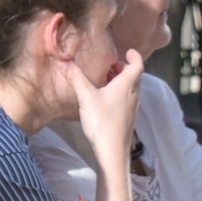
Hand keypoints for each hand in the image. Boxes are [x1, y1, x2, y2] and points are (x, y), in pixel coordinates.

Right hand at [71, 47, 144, 161]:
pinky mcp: (128, 117)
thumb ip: (76, 78)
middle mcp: (133, 94)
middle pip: (134, 76)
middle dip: (123, 68)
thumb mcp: (86, 97)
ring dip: (121, 81)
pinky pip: (127, 99)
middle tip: (110, 66)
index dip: (134, 56)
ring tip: (105, 81)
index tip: (128, 51)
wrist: (112, 149)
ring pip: (131, 88)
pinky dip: (120, 92)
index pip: (137, 65)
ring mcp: (132, 107)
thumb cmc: (102, 121)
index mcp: (126, 85)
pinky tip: (105, 99)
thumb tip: (64, 62)